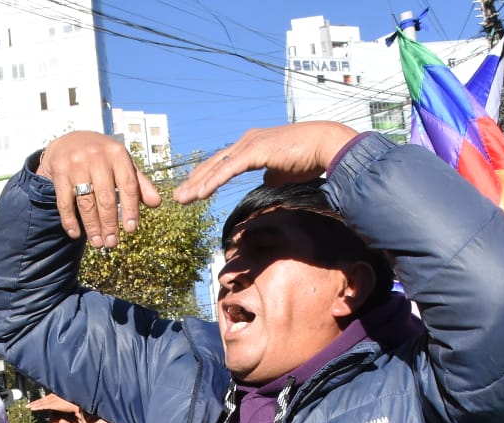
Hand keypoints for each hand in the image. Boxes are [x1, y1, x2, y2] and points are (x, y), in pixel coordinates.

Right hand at [37, 131, 161, 247]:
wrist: (70, 141)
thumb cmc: (103, 158)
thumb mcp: (123, 164)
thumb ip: (139, 184)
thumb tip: (157, 203)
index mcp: (117, 154)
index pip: (128, 185)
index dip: (131, 209)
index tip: (132, 229)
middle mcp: (97, 156)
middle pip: (106, 197)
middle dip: (110, 224)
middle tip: (113, 243)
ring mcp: (76, 164)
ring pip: (86, 202)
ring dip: (92, 226)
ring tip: (98, 243)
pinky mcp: (59, 171)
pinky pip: (64, 201)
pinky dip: (70, 220)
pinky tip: (76, 234)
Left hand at [173, 122, 358, 204]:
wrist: (324, 145)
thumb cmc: (308, 158)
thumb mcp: (283, 170)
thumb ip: (270, 174)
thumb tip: (266, 180)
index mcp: (252, 144)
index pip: (223, 161)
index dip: (206, 174)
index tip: (193, 187)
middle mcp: (247, 141)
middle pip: (214, 163)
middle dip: (195, 181)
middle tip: (178, 196)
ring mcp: (250, 145)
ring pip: (217, 167)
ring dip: (197, 184)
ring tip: (182, 199)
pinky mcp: (255, 151)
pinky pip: (228, 170)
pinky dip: (212, 182)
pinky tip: (200, 194)